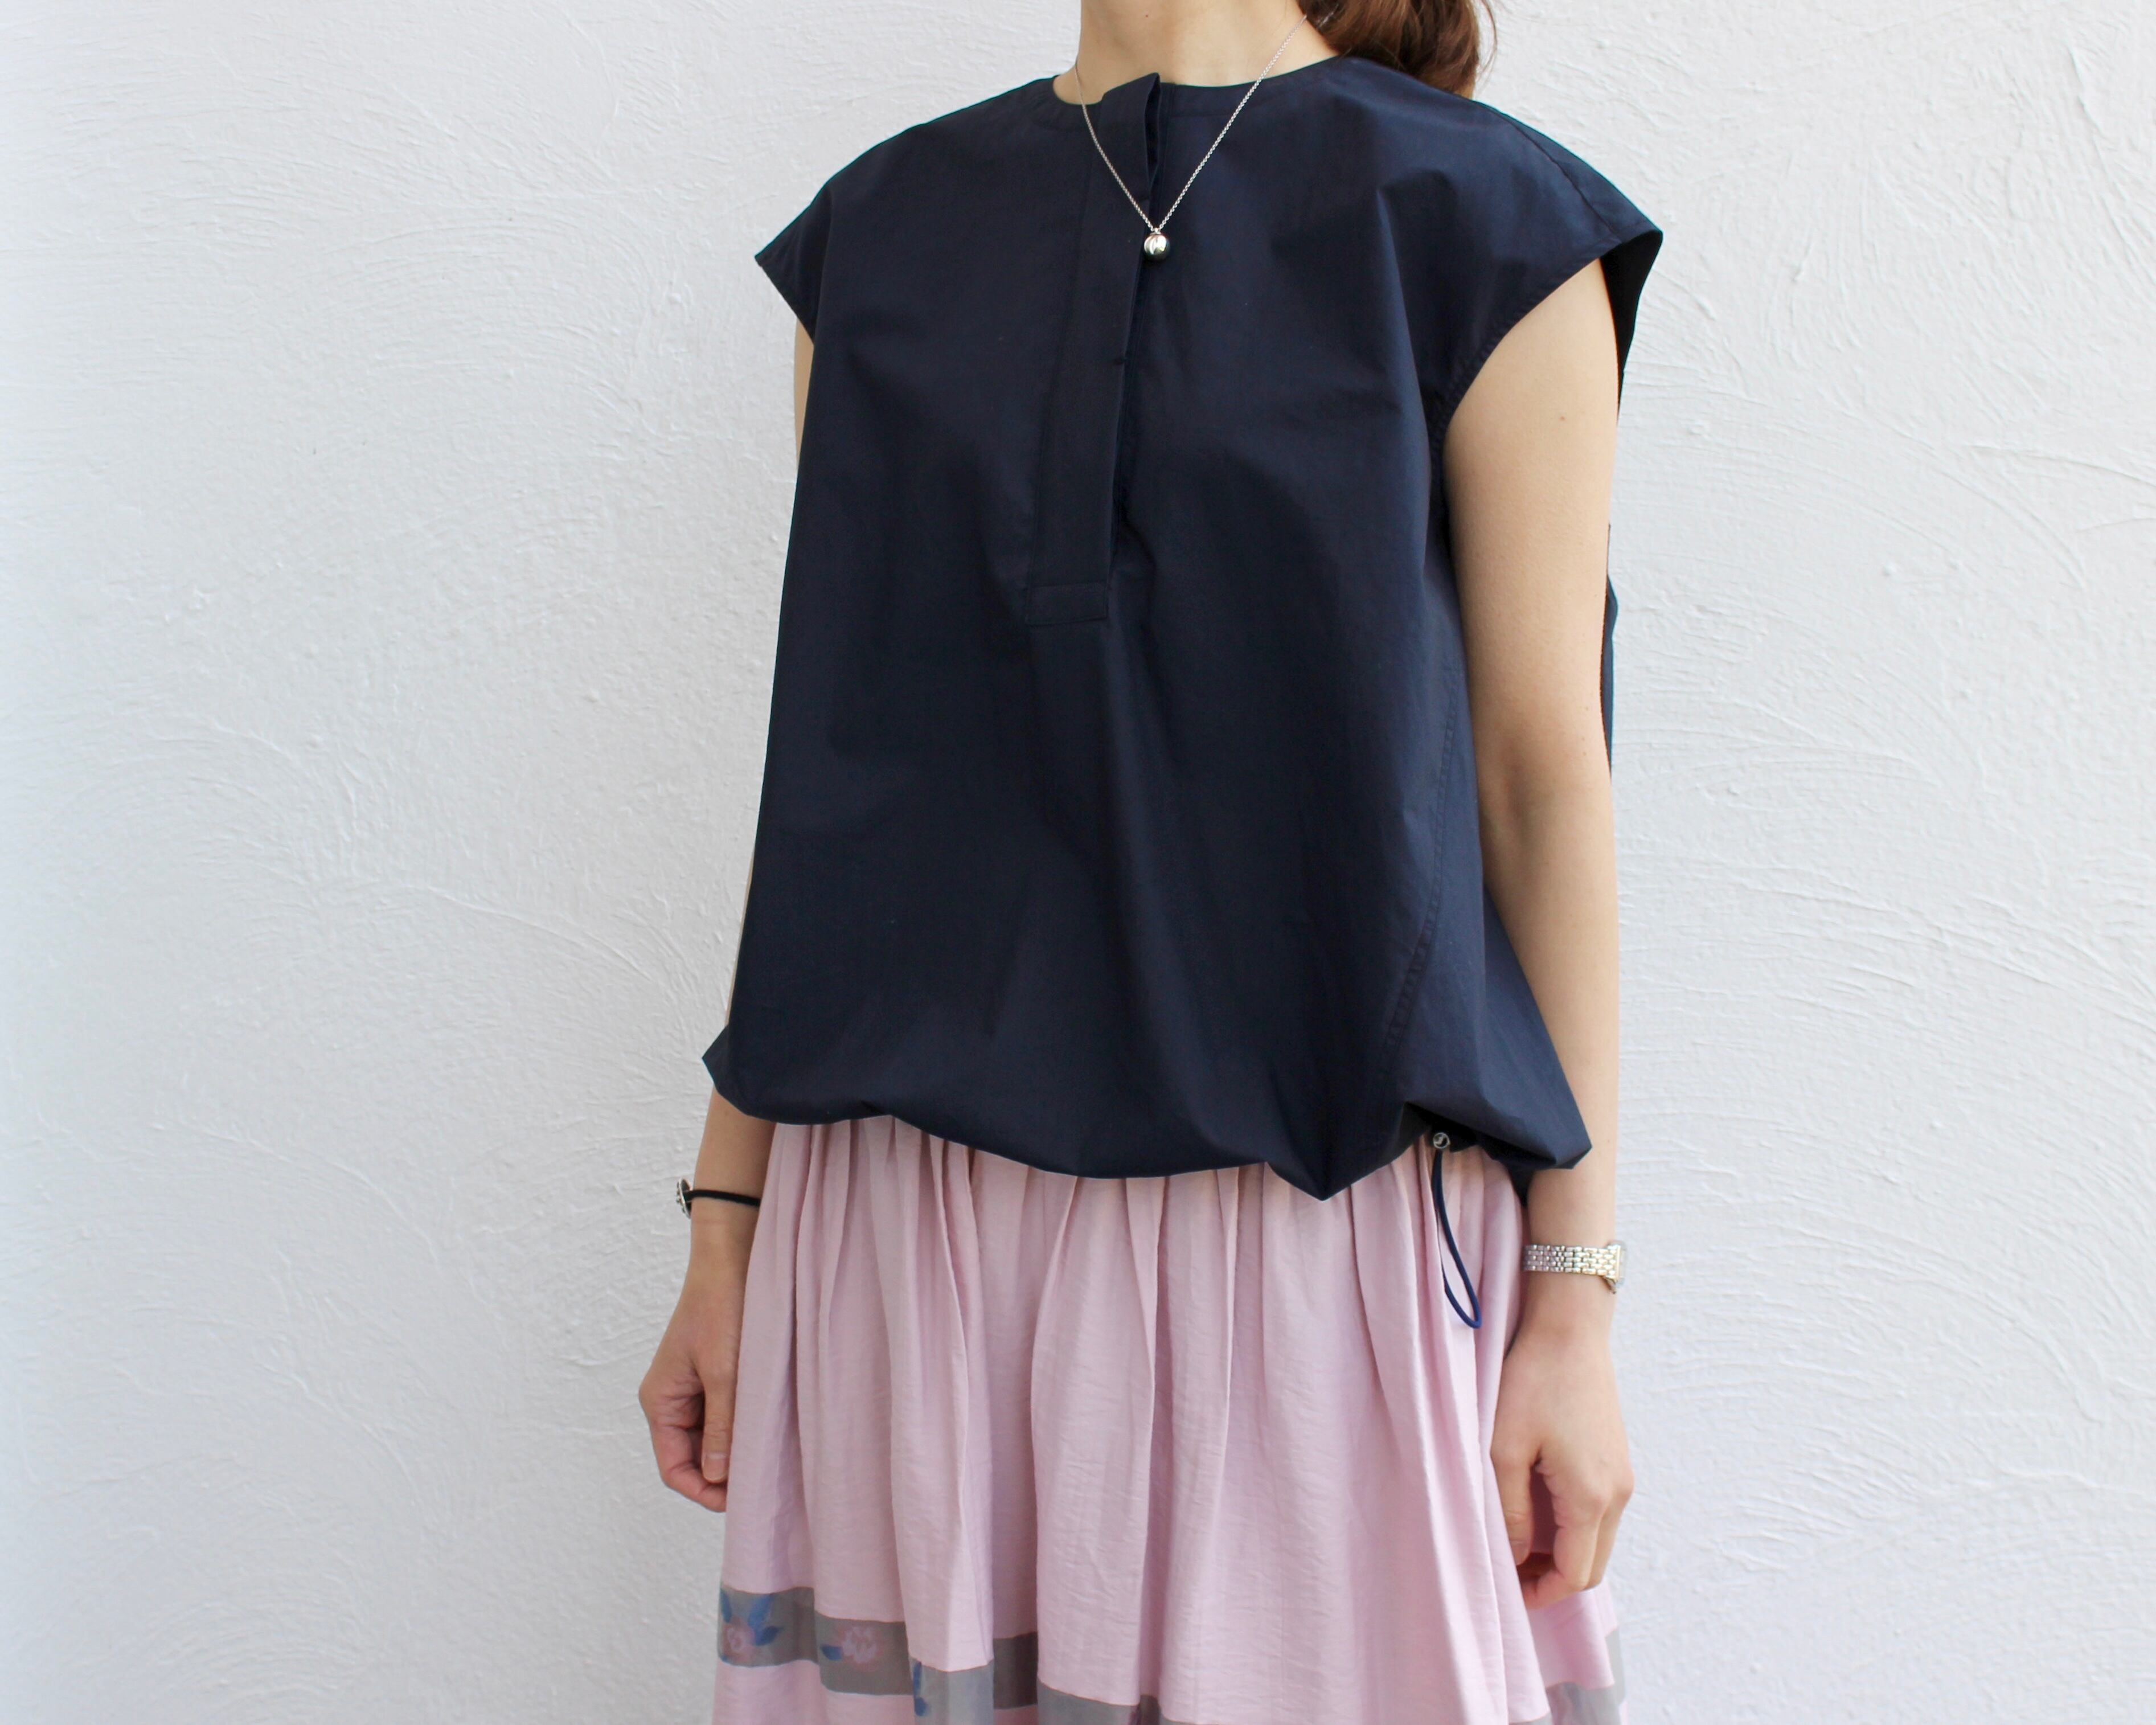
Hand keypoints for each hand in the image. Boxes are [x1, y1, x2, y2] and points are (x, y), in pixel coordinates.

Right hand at [639, 1215, 756, 1512]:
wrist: (733, 1256)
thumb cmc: (722, 1306)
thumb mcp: (724, 1371)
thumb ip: (722, 1426)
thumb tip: (718, 1477)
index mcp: (660, 1402)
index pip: (674, 1468)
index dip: (703, 1491)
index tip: (740, 1501)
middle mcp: (672, 1400)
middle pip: (693, 1459)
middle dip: (722, 1475)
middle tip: (763, 1483)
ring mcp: (694, 1389)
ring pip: (712, 1440)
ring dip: (735, 1452)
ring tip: (769, 1459)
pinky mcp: (715, 1377)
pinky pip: (724, 1417)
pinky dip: (743, 1429)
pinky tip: (768, 1432)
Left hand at [1489, 1279, 1632, 1607]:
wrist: (1570, 1330)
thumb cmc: (1533, 1381)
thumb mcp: (1504, 1448)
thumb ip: (1511, 1510)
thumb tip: (1516, 1556)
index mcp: (1591, 1497)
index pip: (1576, 1575)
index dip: (1542, 1592)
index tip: (1509, 1590)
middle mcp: (1618, 1493)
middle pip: (1593, 1566)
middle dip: (1553, 1578)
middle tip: (1509, 1569)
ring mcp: (1623, 1476)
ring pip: (1597, 1541)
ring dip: (1563, 1552)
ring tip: (1516, 1538)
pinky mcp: (1618, 1460)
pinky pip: (1600, 1513)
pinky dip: (1572, 1526)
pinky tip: (1536, 1508)